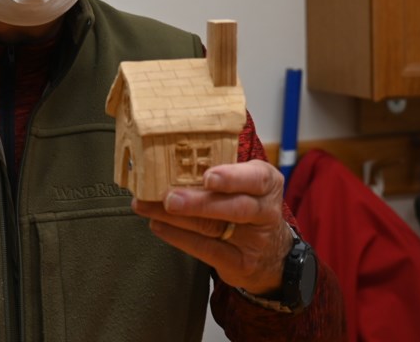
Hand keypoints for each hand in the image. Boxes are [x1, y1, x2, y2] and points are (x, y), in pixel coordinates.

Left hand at [131, 159, 291, 294]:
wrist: (271, 253)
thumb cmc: (248, 204)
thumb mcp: (246, 183)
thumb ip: (221, 171)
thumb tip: (170, 157)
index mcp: (267, 184)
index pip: (256, 178)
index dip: (232, 177)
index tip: (207, 176)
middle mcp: (265, 212)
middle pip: (235, 207)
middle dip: (198, 202)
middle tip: (170, 198)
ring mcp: (254, 241)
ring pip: (213, 227)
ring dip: (176, 217)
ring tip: (148, 207)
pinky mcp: (239, 263)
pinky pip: (206, 250)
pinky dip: (178, 236)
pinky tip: (158, 225)